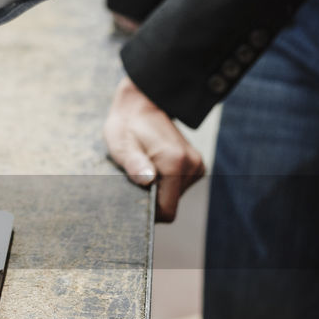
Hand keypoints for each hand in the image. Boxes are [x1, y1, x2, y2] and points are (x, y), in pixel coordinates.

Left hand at [103, 76, 204, 221]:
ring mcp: (197, 165)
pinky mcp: (196, 165)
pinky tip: (153, 167)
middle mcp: (192, 165)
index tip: (134, 200)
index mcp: (175, 162)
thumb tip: (147, 180)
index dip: (150, 212)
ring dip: (158, 189)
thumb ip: (134, 164)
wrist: (141, 105)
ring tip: (144, 168)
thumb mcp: (121, 146)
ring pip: (175, 196)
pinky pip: (179, 186)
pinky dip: (165, 183)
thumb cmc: (127, 126)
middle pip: (171, 204)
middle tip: (136, 178)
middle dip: (152, 198)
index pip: (167, 210)